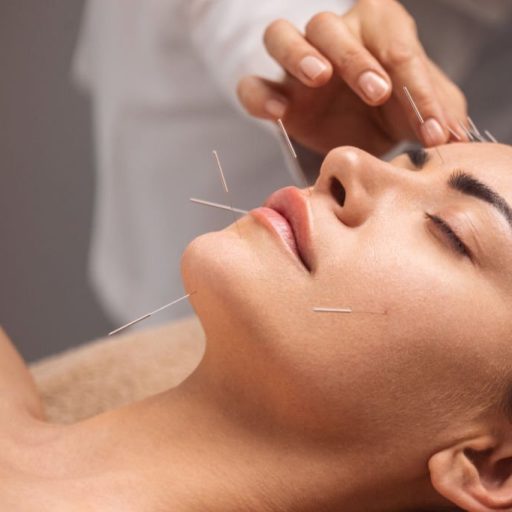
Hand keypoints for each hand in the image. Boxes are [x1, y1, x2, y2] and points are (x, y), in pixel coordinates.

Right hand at [237, 0, 467, 155]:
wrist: (359, 130)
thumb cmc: (392, 110)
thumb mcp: (423, 110)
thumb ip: (440, 112)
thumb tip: (451, 134)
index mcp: (377, 28)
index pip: (396, 46)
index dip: (417, 88)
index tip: (432, 130)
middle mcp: (333, 37)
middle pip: (329, 27)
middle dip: (354, 58)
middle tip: (377, 92)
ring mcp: (297, 63)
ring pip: (281, 35)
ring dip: (298, 53)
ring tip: (318, 77)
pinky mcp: (277, 94)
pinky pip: (252, 84)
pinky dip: (259, 95)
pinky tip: (277, 113)